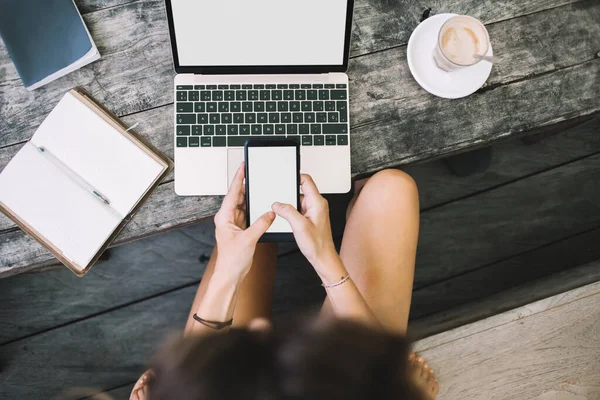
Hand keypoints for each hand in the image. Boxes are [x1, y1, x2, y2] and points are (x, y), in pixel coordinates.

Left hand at [214, 163, 274, 281]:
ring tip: (259, 187)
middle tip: (253, 173)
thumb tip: (269, 213)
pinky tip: (261, 206)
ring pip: (244, 205)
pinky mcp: (240, 229)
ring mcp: (234, 224)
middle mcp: (227, 218)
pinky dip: (255, 209)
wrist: (230, 275)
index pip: (232, 193)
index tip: (243, 166)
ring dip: (251, 198)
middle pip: (238, 196)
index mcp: (224, 217)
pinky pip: (248, 214)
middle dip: (246, 185)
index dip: (238, 178)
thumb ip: (260, 224)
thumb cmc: (231, 261)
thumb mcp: (248, 240)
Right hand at [272, 174, 341, 280]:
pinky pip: (298, 209)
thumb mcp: (299, 226)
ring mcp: (313, 211)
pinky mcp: (310, 217)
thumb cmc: (317, 245)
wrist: (323, 258)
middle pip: (300, 190)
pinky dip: (291, 212)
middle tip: (280, 199)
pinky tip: (287, 220)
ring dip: (289, 205)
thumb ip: (287, 212)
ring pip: (298, 200)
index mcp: (317, 202)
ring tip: (284, 213)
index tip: (285, 177)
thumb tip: (277, 204)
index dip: (295, 176)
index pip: (306, 180)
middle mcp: (317, 205)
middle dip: (288, 193)